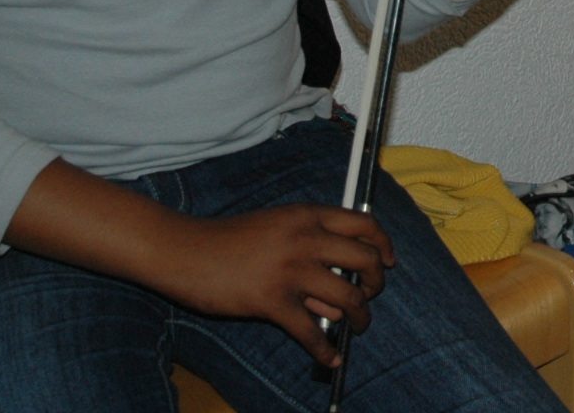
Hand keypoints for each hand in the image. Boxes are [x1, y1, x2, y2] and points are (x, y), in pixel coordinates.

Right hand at [149, 204, 394, 366]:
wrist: (187, 250)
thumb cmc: (229, 240)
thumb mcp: (276, 229)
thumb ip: (309, 250)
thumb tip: (337, 290)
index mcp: (307, 215)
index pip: (363, 224)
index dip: (383, 244)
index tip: (387, 261)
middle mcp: (305, 238)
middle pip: (365, 259)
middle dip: (377, 282)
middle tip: (371, 295)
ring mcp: (290, 270)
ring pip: (348, 297)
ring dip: (360, 317)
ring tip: (358, 326)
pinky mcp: (272, 300)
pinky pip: (311, 331)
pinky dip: (325, 350)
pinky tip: (330, 358)